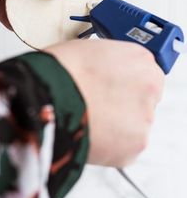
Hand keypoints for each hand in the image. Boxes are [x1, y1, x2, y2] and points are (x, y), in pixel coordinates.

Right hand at [46, 39, 164, 167]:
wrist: (49, 94)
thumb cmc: (61, 69)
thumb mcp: (91, 50)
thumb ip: (110, 63)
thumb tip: (106, 73)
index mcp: (140, 59)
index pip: (144, 74)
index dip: (125, 82)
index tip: (113, 89)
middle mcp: (149, 87)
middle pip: (142, 100)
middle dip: (123, 104)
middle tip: (99, 106)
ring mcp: (144, 118)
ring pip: (134, 125)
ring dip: (117, 125)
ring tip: (89, 120)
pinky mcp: (135, 145)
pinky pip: (124, 147)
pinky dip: (110, 145)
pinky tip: (90, 134)